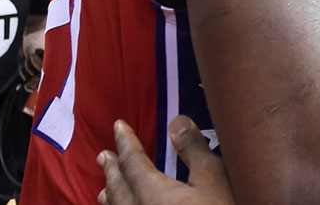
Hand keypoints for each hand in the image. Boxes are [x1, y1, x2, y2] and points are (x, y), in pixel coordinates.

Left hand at [98, 116, 232, 204]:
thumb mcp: (215, 179)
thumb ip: (194, 150)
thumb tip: (177, 122)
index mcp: (151, 194)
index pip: (133, 162)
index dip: (126, 142)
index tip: (118, 125)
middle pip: (118, 188)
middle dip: (111, 170)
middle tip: (103, 156)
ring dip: (111, 197)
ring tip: (104, 190)